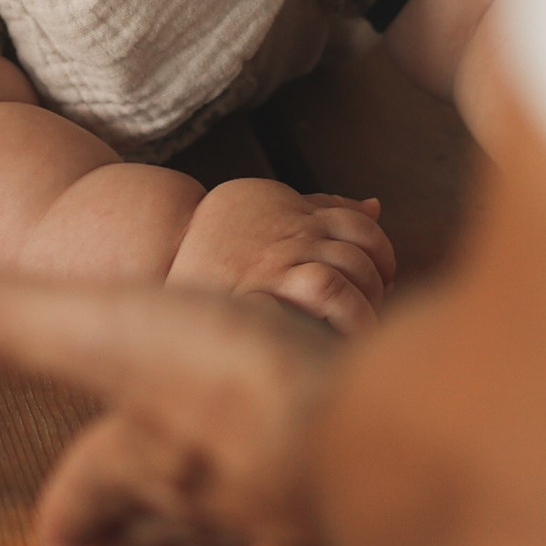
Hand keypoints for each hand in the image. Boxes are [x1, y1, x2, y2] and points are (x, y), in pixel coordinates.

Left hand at [0, 271, 339, 545]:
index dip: (70, 509)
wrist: (377, 441)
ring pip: (236, 526)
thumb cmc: (231, 379)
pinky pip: (311, 511)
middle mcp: (210, 492)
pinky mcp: (360, 494)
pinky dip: (294, 513)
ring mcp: (289, 502)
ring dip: (208, 539)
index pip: (91, 488)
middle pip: (162, 523)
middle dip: (135, 542)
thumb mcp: (97, 328)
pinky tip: (314, 506)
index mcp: (143, 455)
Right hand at [169, 175, 394, 333]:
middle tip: (373, 313)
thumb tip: (376, 204)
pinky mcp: (262, 292)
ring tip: (359, 333)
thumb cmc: (225, 237)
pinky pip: (324, 295)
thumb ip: (322, 206)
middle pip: (361, 257)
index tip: (382, 282)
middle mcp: (293, 235)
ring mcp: (277, 263)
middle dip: (377, 289)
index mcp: (299, 215)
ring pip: (344, 279)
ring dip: (363, 310)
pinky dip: (344, 318)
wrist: (162, 248)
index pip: (364, 228)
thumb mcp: (271, 206)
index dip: (383, 256)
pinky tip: (342, 341)